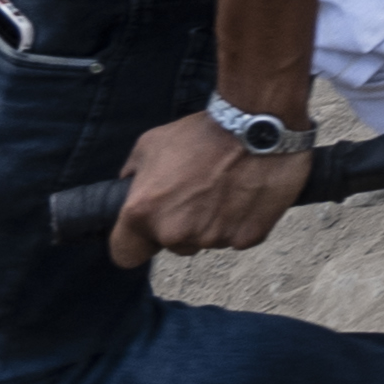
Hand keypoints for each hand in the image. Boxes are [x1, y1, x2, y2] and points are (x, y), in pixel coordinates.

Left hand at [106, 107, 312, 269]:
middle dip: (182, 225)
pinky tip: (245, 196)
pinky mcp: (246, 238)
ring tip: (225, 190)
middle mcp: (175, 232)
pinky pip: (237, 238)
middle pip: (173, 245)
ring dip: (212, 224)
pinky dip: (240, 222)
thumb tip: (131, 184)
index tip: (149, 231)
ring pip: (206, 241)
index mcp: (143, 212)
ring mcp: (212, 239)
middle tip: (198, 193)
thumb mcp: (151, 143)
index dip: (137, 242)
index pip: (126, 254)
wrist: (257, 129)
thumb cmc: (203, 133)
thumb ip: (134, 172)